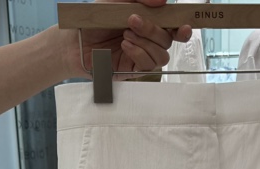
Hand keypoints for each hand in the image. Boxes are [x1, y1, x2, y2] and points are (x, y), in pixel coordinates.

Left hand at [61, 0, 192, 78]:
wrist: (76, 40)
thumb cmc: (95, 20)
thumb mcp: (116, 0)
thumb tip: (162, 0)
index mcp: (149, 23)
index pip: (173, 28)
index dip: (182, 29)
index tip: (183, 27)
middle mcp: (149, 41)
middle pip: (167, 40)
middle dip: (152, 29)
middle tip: (132, 20)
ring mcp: (143, 56)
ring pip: (161, 55)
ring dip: (145, 42)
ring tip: (125, 34)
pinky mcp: (134, 70)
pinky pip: (148, 65)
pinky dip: (138, 53)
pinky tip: (125, 45)